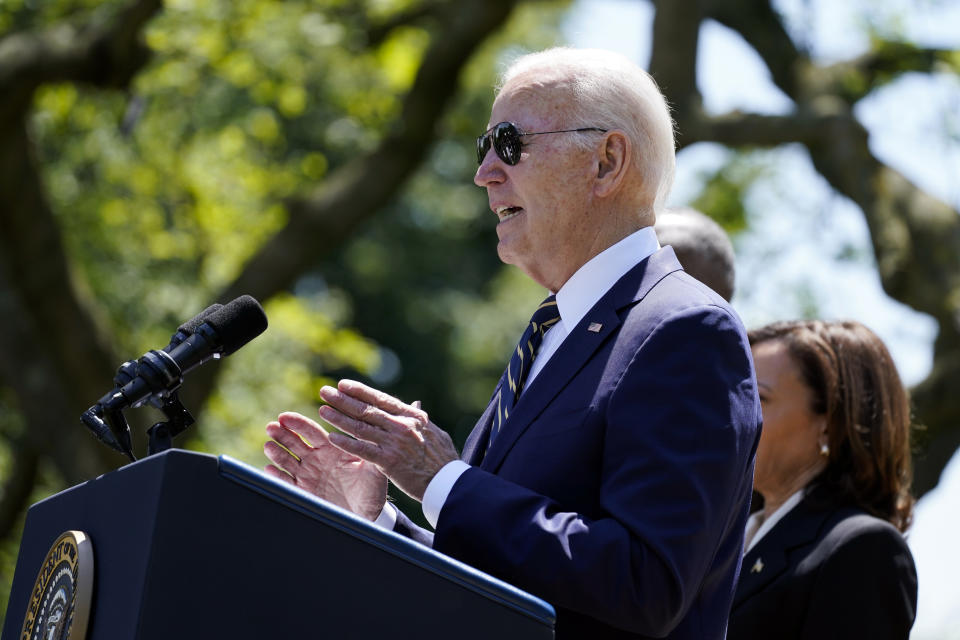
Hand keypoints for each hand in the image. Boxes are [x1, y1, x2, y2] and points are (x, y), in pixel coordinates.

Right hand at [263, 411, 387, 520]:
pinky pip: (286, 482)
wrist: (366, 515)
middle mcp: (317, 459)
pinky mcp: (303, 491)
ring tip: (268, 445)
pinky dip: (277, 476)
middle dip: (282, 434)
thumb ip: (371, 454)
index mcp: (332, 449)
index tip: (285, 417)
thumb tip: (373, 436)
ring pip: (287, 460)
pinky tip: (269, 469)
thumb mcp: (374, 471)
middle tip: (271, 426)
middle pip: (295, 442)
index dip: (299, 424)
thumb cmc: (372, 490)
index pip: (312, 432)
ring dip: (277, 452)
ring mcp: (308, 474)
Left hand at [318, 380, 458, 501]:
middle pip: (367, 410)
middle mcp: (402, 425)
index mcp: (412, 416)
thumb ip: (419, 418)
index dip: (360, 391)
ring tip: (323, 410)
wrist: (449, 482)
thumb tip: (415, 404)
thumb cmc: (442, 458)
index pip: (381, 399)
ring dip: (339, 418)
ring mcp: (395, 443)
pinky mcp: (389, 461)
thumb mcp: (433, 432)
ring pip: (361, 427)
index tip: (343, 384)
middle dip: (343, 400)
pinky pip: (363, 450)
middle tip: (325, 391)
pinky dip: (346, 443)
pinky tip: (332, 438)